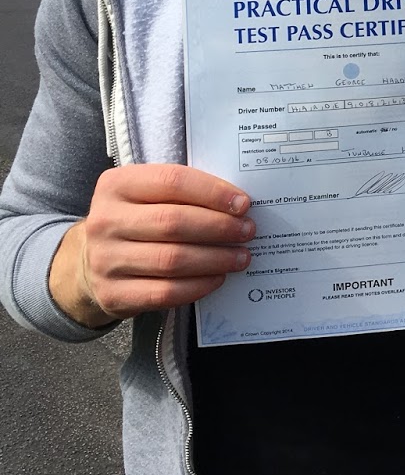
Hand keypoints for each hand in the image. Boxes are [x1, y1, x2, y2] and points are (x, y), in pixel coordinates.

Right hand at [49, 164, 254, 327]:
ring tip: (241, 256)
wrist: (88, 262)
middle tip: (247, 231)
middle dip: (219, 227)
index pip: (172, 181)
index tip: (243, 203)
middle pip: (174, 222)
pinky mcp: (112, 294)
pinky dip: (198, 286)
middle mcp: (105, 220)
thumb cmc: (134, 221)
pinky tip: (218, 277)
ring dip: (215, 258)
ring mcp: (105, 259)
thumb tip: (237, 203)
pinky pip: (164, 292)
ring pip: (172, 260)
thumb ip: (182, 192)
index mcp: (116, 184)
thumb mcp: (145, 195)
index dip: (212, 192)